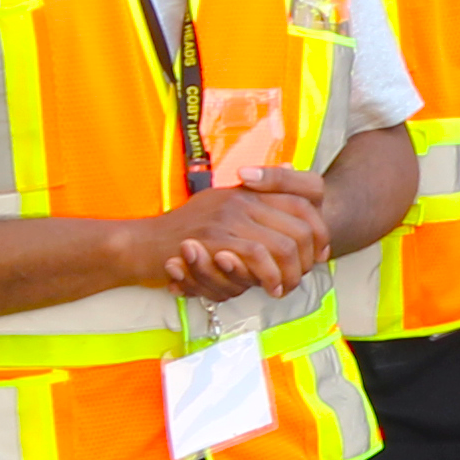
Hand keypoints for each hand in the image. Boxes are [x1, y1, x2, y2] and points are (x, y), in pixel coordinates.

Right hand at [149, 168, 330, 301]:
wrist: (141, 244)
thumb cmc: (182, 233)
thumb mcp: (221, 209)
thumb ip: (255, 197)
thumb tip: (288, 170)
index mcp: (247, 191)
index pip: (304, 199)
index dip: (319, 230)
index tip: (318, 254)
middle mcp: (242, 197)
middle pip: (301, 224)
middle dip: (308, 257)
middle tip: (300, 278)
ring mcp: (229, 215)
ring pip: (284, 244)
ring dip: (290, 273)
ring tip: (283, 288)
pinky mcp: (215, 237)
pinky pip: (257, 257)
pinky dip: (268, 277)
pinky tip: (268, 289)